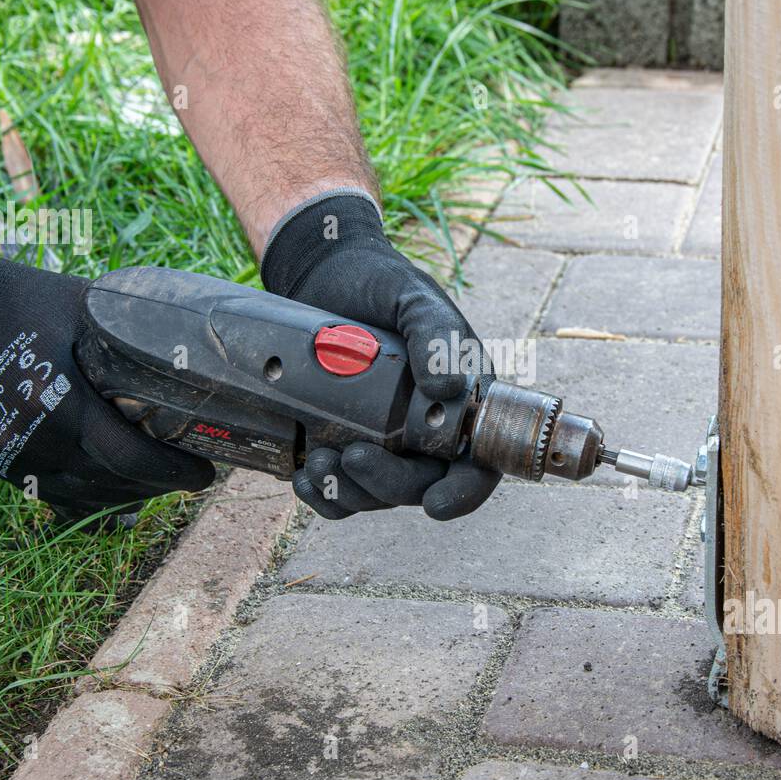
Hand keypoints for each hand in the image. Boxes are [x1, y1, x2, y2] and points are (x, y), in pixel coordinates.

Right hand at [0, 218, 214, 519]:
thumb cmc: (7, 297)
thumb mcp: (81, 307)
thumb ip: (131, 333)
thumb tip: (188, 347)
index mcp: (59, 404)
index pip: (132, 459)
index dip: (175, 473)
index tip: (206, 472)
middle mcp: (33, 442)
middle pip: (115, 487)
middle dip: (160, 485)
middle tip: (189, 473)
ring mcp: (8, 457)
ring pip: (85, 500)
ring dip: (128, 495)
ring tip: (159, 480)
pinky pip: (52, 496)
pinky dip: (90, 497)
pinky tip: (114, 484)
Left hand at [260, 190, 500, 519]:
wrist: (322, 275)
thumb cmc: (381, 284)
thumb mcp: (414, 298)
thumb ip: (436, 333)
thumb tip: (448, 387)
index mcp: (462, 402)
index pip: (478, 463)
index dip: (463, 491)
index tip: (434, 504)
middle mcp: (427, 430)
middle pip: (419, 484)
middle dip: (388, 485)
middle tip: (353, 458)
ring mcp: (384, 440)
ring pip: (376, 494)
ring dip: (350, 492)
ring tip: (320, 462)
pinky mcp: (343, 440)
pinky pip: (339, 487)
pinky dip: (322, 494)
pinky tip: (303, 478)